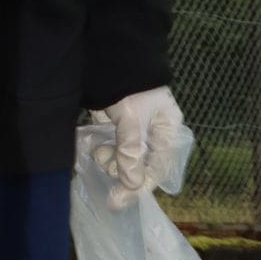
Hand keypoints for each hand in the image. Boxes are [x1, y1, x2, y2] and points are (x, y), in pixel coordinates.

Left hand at [85, 87, 189, 208]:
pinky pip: (111, 149)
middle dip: (120, 169)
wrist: (112, 58)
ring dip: (109, 161)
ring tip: (99, 150)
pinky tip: (93, 148)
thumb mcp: (132, 119)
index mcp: (167, 130)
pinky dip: (102, 152)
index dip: (139, 186)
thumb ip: (131, 150)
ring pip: (122, 160)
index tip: (118, 201)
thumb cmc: (130, 86)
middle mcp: (153, 134)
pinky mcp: (116, 127)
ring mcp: (133, 131)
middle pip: (139, 166)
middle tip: (105, 163)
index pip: (157, 168)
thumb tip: (132, 184)